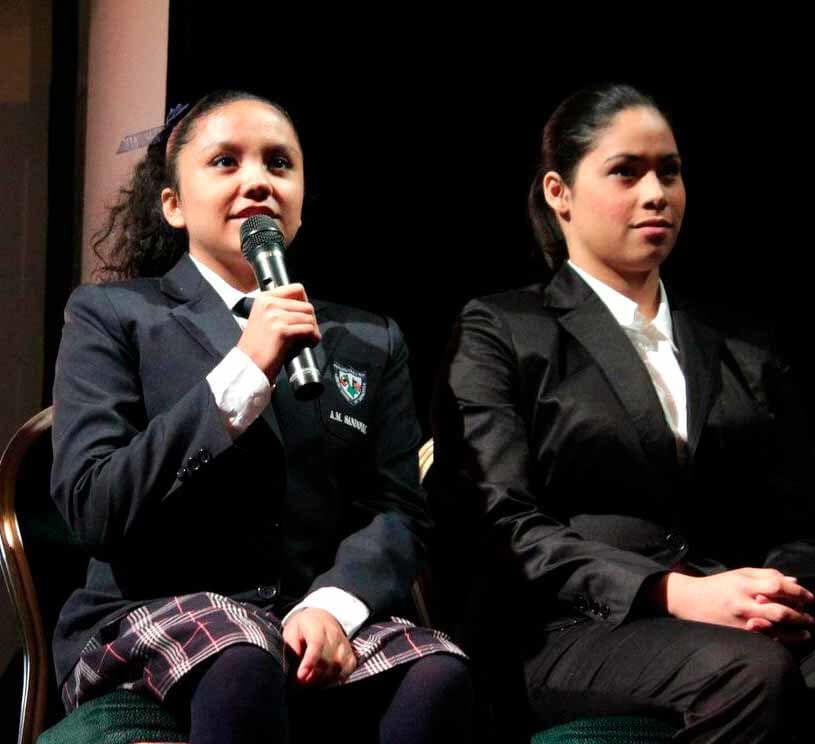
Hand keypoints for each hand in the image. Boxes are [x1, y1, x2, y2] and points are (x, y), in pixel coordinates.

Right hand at [236, 284, 320, 381]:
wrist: (248, 365)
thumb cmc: (259, 347)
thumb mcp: (265, 319)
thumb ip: (282, 309)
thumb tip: (305, 307)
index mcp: (264, 298)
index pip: (296, 289)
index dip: (305, 303)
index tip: (304, 316)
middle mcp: (269, 304)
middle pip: (306, 305)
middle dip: (311, 321)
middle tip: (306, 334)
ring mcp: (274, 316)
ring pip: (310, 318)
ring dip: (313, 331)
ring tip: (306, 340)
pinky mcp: (281, 331)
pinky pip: (309, 330)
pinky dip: (313, 338)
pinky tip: (307, 344)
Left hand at [282, 608, 356, 685]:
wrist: (320, 617)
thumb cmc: (303, 626)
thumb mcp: (291, 631)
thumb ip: (292, 647)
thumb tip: (294, 665)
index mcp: (317, 627)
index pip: (316, 644)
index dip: (309, 662)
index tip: (301, 675)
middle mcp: (334, 634)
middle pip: (328, 659)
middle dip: (315, 675)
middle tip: (303, 680)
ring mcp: (344, 643)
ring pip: (339, 665)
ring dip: (326, 678)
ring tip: (314, 680)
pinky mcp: (350, 651)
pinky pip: (349, 668)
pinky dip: (339, 677)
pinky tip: (328, 678)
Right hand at [659, 568, 813, 638]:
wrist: (688, 600)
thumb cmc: (716, 585)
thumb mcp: (739, 573)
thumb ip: (766, 575)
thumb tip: (794, 582)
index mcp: (744, 584)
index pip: (778, 586)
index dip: (798, 592)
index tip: (809, 597)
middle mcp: (743, 603)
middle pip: (781, 610)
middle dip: (801, 615)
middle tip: (810, 618)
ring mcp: (740, 621)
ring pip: (776, 629)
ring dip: (796, 631)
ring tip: (805, 631)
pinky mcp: (737, 635)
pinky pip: (765, 640)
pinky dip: (781, 640)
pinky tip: (789, 639)